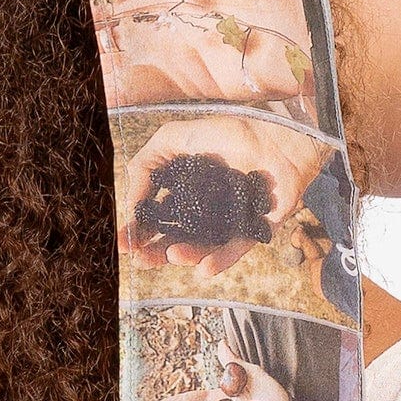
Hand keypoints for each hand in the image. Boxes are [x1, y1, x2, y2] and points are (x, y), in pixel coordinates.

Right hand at [122, 117, 326, 272]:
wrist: (276, 133)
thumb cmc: (227, 131)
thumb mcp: (173, 139)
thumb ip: (146, 166)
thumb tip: (130, 204)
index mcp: (184, 192)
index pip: (156, 219)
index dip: (138, 233)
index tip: (124, 245)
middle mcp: (204, 209)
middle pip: (175, 239)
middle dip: (155, 253)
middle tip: (141, 259)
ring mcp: (229, 221)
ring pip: (202, 248)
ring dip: (186, 256)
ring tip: (173, 255)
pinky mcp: (255, 229)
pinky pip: (236, 249)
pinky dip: (221, 260)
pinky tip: (205, 269)